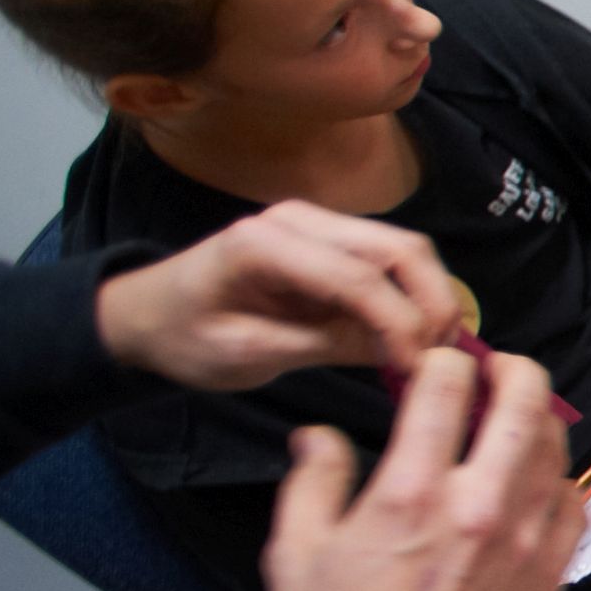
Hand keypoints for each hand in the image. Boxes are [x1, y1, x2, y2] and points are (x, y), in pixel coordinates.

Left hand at [95, 202, 463, 391]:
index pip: (358, 278)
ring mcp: (318, 224)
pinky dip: (413, 296)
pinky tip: (415, 335)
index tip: (419, 371)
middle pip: (399, 248)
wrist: (148, 314)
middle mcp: (299, 219)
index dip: (400, 325)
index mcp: (265, 244)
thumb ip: (323, 346)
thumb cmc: (184, 338)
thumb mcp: (247, 355)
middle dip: (433, 304)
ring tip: (433, 351)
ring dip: (430, 298)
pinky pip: (390, 261)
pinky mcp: (331, 240)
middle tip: (442, 360)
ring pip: (405, 250)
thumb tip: (401, 353)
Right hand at [263, 347, 584, 590]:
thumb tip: (317, 435)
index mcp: (412, 492)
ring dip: (539, 421)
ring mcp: (524, 541)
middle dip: (513, 370)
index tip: (437, 362)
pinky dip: (562, 481)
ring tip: (517, 418)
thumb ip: (312, 481)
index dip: (443, 361)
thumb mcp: (296, 552)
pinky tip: (540, 482)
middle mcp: (479, 507)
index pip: (446, 387)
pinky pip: (577, 506)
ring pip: (556, 449)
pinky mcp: (548, 575)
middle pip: (524, 404)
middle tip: (498, 368)